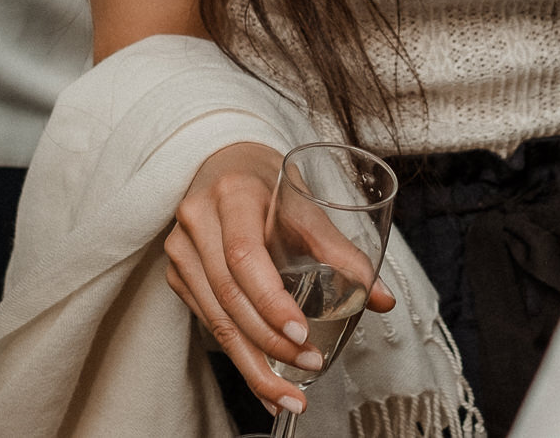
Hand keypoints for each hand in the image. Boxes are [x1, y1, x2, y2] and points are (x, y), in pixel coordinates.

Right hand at [165, 142, 395, 414]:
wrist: (223, 163)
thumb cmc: (268, 183)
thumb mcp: (304, 203)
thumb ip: (340, 250)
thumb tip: (380, 298)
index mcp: (231, 195)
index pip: (244, 256)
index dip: (270, 301)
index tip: (302, 334)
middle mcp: (197, 222)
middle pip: (229, 296)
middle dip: (270, 342)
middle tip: (309, 365)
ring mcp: (182, 250)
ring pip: (215, 319)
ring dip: (254, 363)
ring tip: (289, 396)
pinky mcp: (179, 275)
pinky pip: (209, 323)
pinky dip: (240, 356)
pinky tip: (265, 381)